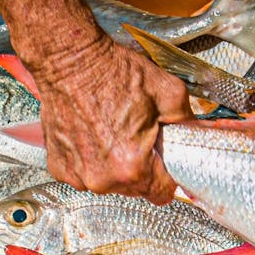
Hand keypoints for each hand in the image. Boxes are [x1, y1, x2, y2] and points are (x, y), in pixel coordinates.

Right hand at [26, 36, 191, 205]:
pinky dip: (88, 158)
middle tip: (135, 136)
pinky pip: (82, 173)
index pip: (161, 194)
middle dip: (139, 167)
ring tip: (109, 131)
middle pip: (133, 189)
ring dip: (112, 165)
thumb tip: (196, 132)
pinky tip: (89, 133)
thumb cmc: (113, 72)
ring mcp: (77, 175)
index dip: (166, 177)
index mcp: (132, 166)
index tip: (162, 162)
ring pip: (107, 182)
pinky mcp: (58, 166)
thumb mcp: (168, 92)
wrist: (69, 59)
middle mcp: (102, 178)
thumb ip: (187, 121)